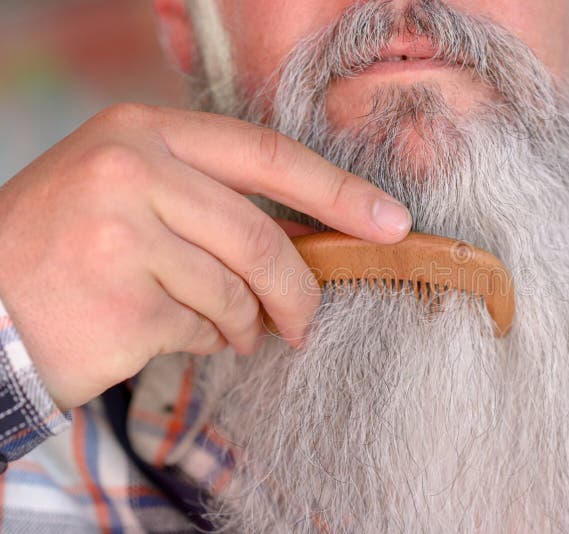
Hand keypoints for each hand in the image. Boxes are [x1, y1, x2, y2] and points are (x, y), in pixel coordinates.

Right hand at [0, 104, 410, 408]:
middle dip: (299, 289)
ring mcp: (122, 238)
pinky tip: (173, 333)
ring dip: (246, 323)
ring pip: (236, 292)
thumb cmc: (67, 244)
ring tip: (227, 328)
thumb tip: (310, 232)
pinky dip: (206, 341)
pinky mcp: (123, 305)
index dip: (337, 190)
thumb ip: (212, 198)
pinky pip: (203, 330)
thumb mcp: (131, 189)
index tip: (389, 219)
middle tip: (306, 319)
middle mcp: (132, 173)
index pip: (266, 155)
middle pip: (260, 238)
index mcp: (144, 132)